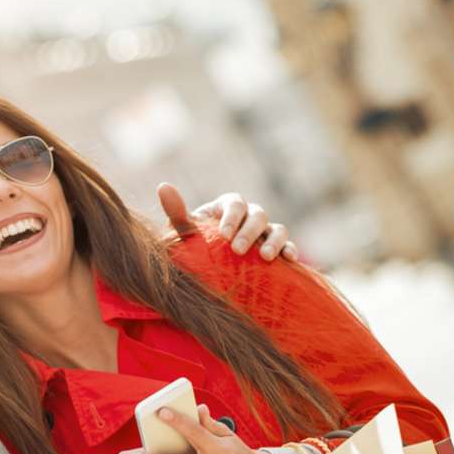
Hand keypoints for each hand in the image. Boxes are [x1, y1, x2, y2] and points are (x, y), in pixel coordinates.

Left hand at [158, 182, 298, 261]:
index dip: (232, 217)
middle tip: (238, 250)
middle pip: (258, 215)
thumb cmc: (193, 246)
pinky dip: (290, 250)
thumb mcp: (184, 231)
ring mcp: (265, 233)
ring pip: (277, 229)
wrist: (205, 268)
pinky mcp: (275, 249)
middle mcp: (249, 216)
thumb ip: (176, 212)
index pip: (234, 204)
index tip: (223, 235)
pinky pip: (287, 246)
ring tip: (265, 257)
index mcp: (227, 206)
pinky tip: (289, 259)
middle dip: (249, 232)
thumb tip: (163, 186)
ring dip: (274, 241)